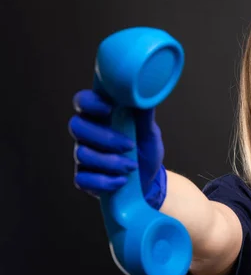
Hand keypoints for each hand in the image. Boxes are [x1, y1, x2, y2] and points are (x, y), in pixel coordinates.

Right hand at [68, 89, 166, 208]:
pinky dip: (104, 181)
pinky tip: (122, 180)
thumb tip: (146, 92)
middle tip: (129, 146)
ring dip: (110, 161)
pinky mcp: (85, 178)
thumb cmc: (145, 151)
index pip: (83, 101)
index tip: (109, 109)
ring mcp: (84, 156)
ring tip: (132, 166)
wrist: (150, 180)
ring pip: (82, 154)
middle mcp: (88, 134)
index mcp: (101, 117)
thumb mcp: (150, 133)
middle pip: (77, 126)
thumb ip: (144, 115)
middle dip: (105, 138)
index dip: (90, 103)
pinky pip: (83, 179)